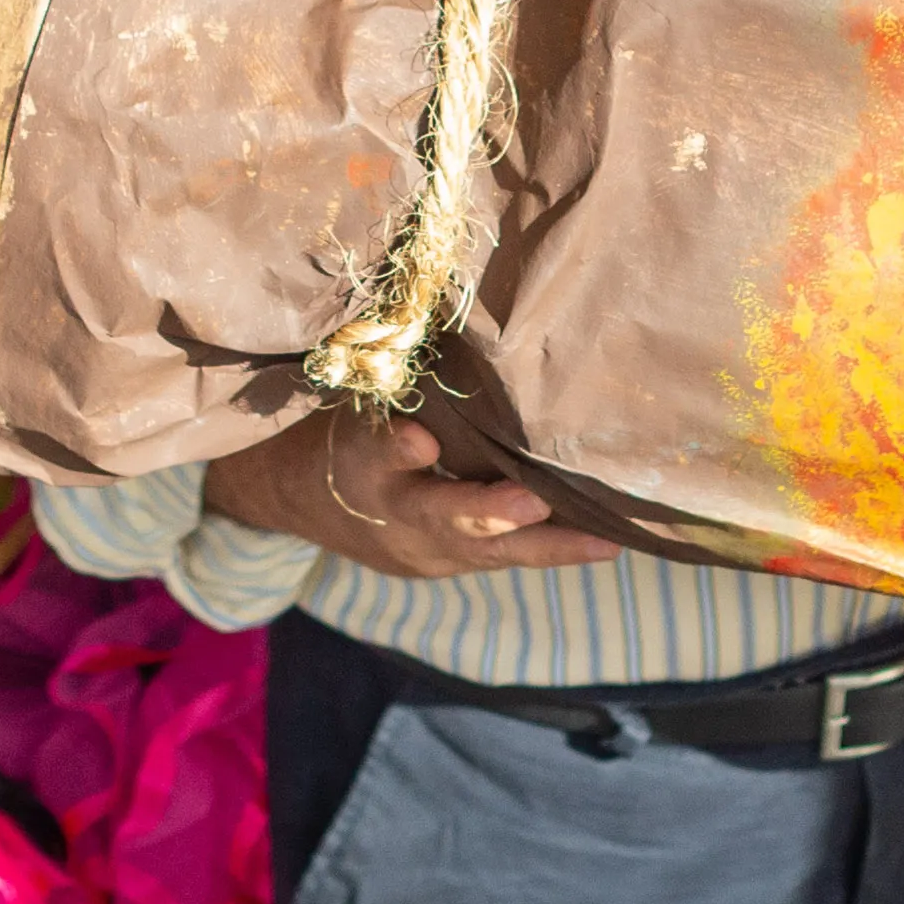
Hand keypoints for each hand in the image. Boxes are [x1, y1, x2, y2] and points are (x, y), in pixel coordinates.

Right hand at [200, 411, 614, 581]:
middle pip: (440, 516)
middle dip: (489, 513)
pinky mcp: (446, 565)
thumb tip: (446, 337)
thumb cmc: (344, 426)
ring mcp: (421, 549)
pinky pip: (501, 558)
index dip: (396, 448)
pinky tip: (603, 543)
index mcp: (359, 461)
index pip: (375, 451)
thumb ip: (396, 392)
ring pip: (486, 551)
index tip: (420, 441)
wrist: (301, 500)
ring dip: (546, 546)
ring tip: (602, 541)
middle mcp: (391, 511)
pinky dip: (550, 550)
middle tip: (534, 503)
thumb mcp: (353, 403)